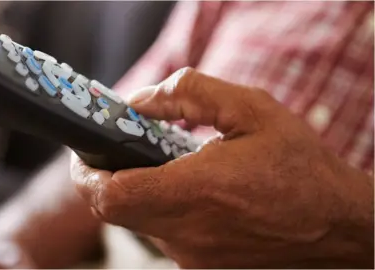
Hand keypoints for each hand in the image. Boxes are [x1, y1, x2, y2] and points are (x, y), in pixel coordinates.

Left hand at [71, 67, 373, 267]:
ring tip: (170, 163)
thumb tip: (140, 102)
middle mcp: (188, 231)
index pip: (111, 196)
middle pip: (116, 210)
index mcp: (198, 191)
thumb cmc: (299, 166)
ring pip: (140, 220)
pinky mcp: (202, 264)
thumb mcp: (251, 109)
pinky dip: (164, 207)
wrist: (336, 223)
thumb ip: (189, 95)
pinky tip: (194, 189)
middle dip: (108, 177)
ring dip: (141, 190)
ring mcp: (193, 255)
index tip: (86, 152)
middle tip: (123, 148)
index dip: (86, 175)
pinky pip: (164, 232)